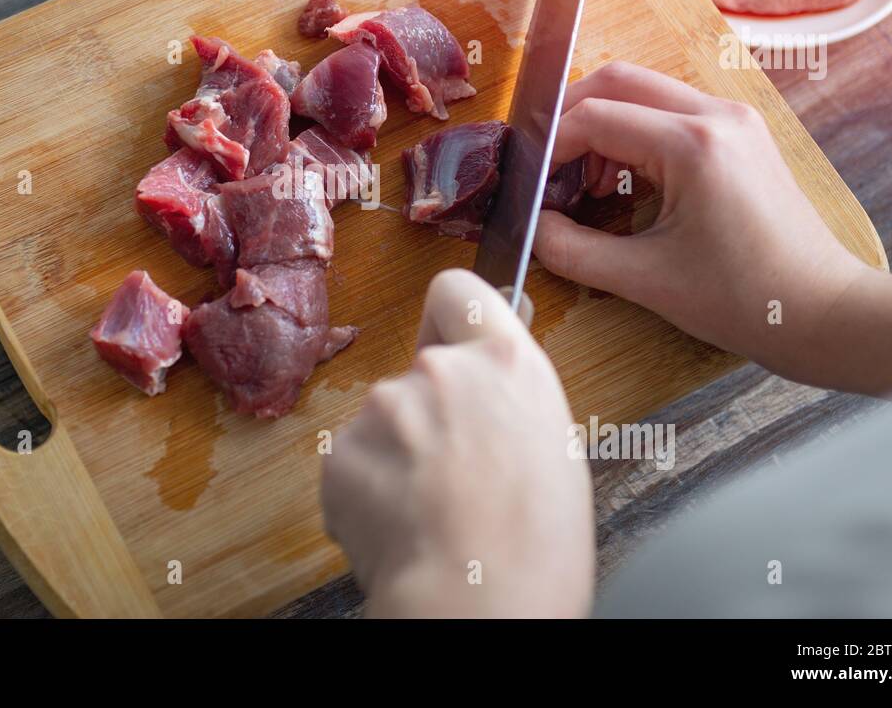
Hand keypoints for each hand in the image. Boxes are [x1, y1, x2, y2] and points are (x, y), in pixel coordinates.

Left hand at [320, 269, 593, 617]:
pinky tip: (399, 529)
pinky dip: (366, 494)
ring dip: (395, 457)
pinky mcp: (339, 452)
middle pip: (417, 371)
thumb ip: (507, 400)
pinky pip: (351, 465)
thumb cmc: (535, 546)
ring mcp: (382, 409)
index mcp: (505, 362)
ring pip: (382, 424)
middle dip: (424, 414)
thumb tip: (485, 398)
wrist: (480, 600)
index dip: (449, 319)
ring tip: (430, 513)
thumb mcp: (552, 447)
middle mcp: (438, 369)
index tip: (448, 344)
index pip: (458, 291)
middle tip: (452, 473)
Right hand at [534, 61, 868, 386]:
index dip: (550, 147)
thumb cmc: (744, 300)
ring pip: (643, 91)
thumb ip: (572, 250)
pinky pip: (670, 111)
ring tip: (587, 184)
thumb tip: (533, 227)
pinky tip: (623, 181)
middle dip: (570, 119)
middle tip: (547, 168)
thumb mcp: (644, 280)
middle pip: (617, 81)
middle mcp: (717, 115)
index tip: (532, 185)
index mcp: (694, 145)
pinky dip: (633, 134)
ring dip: (603, 126)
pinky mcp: (740, 134)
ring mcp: (734, 120)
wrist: (821, 312)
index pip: (595, 117)